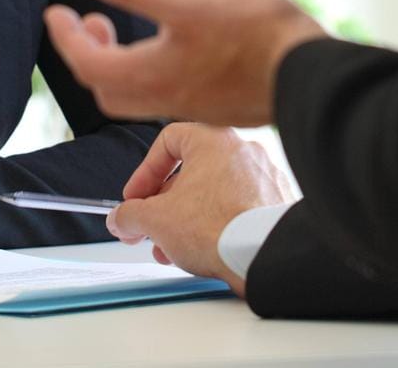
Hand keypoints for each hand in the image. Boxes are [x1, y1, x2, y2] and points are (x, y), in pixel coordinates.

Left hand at [43, 0, 327, 125]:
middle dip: (93, 53)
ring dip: (132, 49)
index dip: (66, 37)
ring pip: (147, 81)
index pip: (88, 64)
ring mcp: (197, 102)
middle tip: (93, 21)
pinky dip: (172, 44)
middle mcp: (168, 98)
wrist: (312, 75)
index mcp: (151, 77)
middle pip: (110, 85)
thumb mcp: (185, 5)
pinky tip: (195, 4)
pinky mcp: (223, 97)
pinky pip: (182, 73)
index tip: (56, 12)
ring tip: (141, 13)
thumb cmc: (252, 39)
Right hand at [107, 123, 293, 297]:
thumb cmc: (220, 228)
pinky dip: (217, 226)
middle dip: (164, 205)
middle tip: (150, 229)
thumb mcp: (156, 221)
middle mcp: (243, 152)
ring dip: (187, 219)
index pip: (168, 141)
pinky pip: (239, 208)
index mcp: (213, 141)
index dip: (144, 172)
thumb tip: (121, 219)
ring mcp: (264, 178)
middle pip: (191, 172)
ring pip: (214, 194)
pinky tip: (204, 251)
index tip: (135, 198)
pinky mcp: (276, 204)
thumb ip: (129, 215)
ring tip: (174, 250)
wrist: (266, 256)